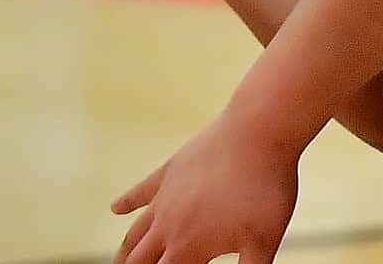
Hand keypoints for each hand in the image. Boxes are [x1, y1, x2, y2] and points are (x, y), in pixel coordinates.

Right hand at [113, 111, 298, 263]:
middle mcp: (168, 224)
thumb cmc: (266, 187)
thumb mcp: (265, 240)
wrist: (259, 132)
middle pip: (139, 260)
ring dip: (126, 251)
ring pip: (135, 232)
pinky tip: (115, 207)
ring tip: (120, 262)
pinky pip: (141, 190)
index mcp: (189, 246)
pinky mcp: (170, 171)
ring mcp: (166, 196)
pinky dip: (126, 202)